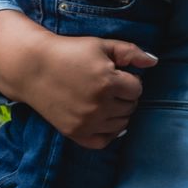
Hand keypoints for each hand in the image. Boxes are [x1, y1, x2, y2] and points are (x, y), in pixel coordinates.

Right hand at [0, 10, 157, 148]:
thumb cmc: (70, 52)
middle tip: (109, 87)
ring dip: (118, 113)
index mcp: (108, 82)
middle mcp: (98, 105)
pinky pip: (103, 142)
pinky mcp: (74, 133)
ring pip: (121, 124)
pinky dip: (108, 133)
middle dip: (125, 96)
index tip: (117, 74)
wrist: (33, 68)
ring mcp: (86, 122)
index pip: (137, 89)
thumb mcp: (102, 45)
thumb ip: (131, 52)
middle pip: (130, 107)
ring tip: (104, 100)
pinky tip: (104, 120)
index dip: (130, 80)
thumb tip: (154, 62)